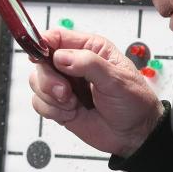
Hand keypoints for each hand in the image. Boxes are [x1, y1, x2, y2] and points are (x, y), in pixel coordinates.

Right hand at [28, 28, 162, 155]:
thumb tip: (61, 57)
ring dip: (51, 97)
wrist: (135, 134)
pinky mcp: (59, 105)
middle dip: (48, 79)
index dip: (43, 44)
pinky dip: (52, 110)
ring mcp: (65, 85)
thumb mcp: (116, 80)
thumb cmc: (134, 102)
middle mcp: (74, 65)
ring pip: (37, 82)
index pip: (56, 37)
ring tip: (73, 104)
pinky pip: (38, 102)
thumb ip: (89, 64)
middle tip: (65, 92)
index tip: (39, 56)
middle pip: (41, 61)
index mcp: (89, 49)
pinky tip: (71, 113)